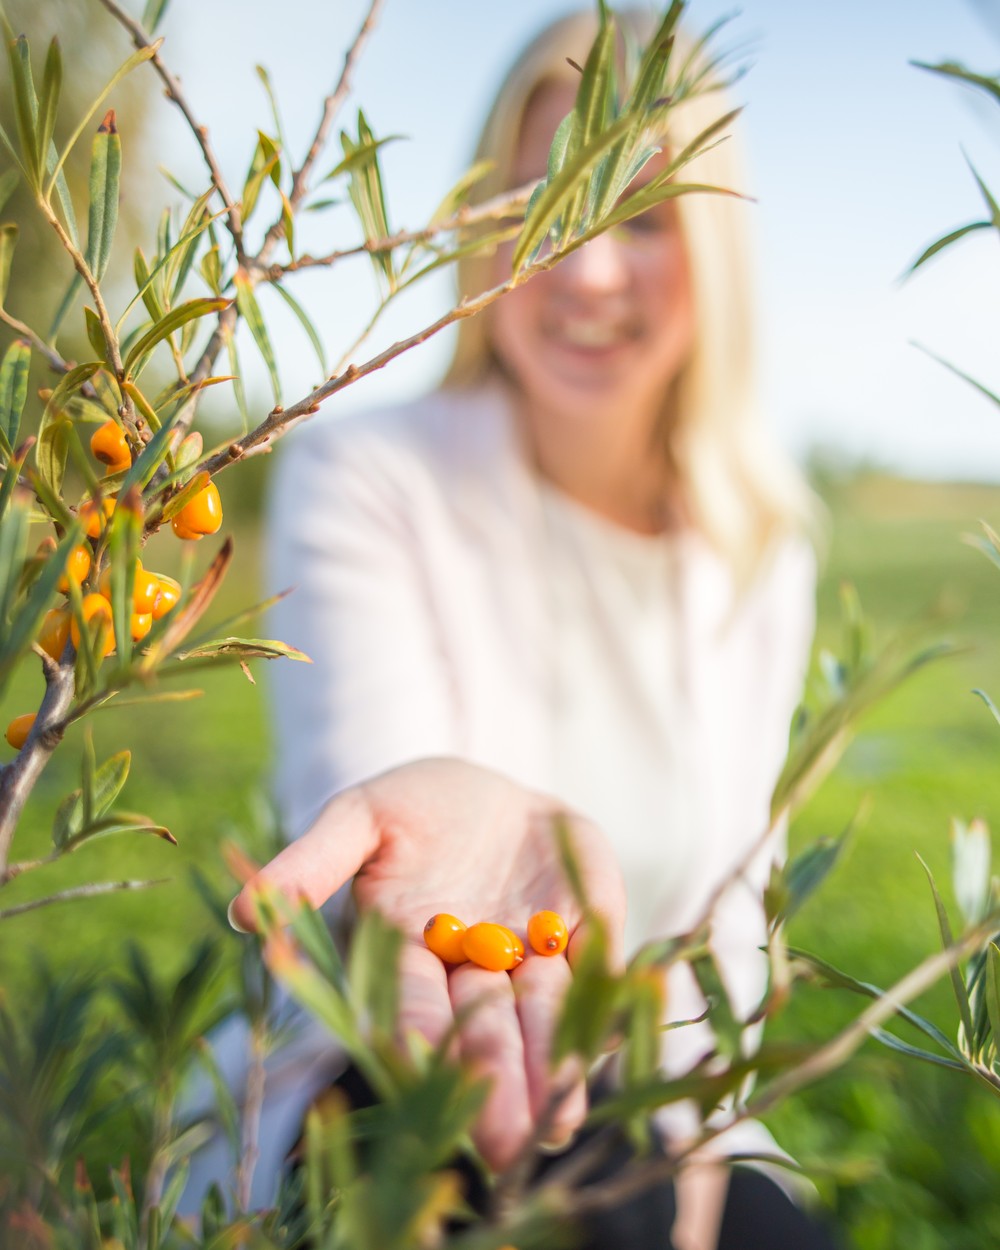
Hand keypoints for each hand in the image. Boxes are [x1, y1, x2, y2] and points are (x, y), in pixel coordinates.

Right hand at [229, 757, 625, 1170]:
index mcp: (408, 949)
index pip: (407, 998)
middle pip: (477, 1024)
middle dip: (488, 1076)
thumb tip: (244, 908)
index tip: (417, 1067)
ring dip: (548, 1065)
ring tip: (557, 1124)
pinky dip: (604, 1002)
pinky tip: (610, 1044)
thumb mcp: (361, 818)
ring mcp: (531, 954)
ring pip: (539, 1013)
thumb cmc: (411, 806)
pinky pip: (596, 966)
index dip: (413, 1031)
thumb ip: (317, 859)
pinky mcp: (586, 929)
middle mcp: (470, 968)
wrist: (490, 792)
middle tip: (501, 1141)